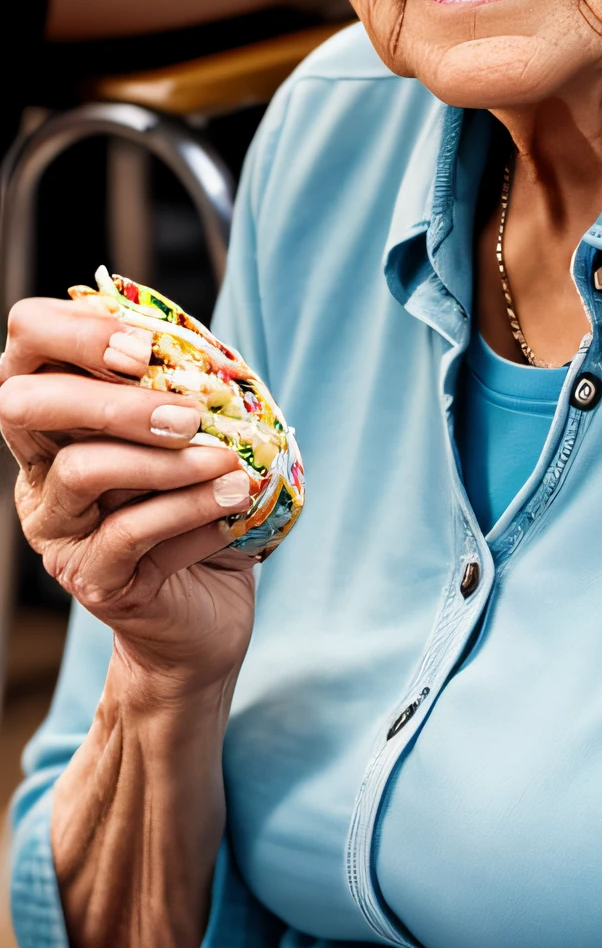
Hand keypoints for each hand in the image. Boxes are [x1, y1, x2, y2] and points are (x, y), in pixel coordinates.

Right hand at [0, 296, 257, 694]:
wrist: (209, 615)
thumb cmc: (203, 507)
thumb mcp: (199, 439)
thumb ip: (188, 387)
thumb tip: (206, 347)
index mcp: (60, 418)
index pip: (27, 344)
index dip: (75, 332)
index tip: (143, 348)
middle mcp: (39, 469)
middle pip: (23, 403)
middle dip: (111, 400)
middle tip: (189, 416)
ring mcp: (57, 528)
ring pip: (82, 469)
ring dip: (167, 462)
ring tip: (232, 464)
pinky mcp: (91, 578)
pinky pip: (131, 533)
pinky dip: (191, 511)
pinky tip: (233, 502)